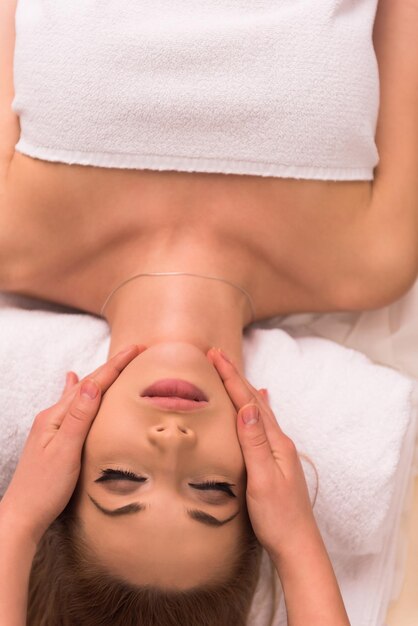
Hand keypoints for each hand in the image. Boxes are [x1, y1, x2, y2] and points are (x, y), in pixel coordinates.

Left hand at [0, 344, 144, 545]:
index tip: (136, 349)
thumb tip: (90, 382)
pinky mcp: (55, 438)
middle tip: (134, 351)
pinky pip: (72, 407)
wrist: (23, 516)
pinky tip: (72, 382)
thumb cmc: (44, 489)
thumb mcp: (65, 452)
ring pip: (81, 394)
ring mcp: (52, 427)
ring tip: (113, 363)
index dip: (115, 365)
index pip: (92, 384)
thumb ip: (79, 418)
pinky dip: (79, 392)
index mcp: (56, 417)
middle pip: (87, 384)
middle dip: (111, 367)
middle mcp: (52, 417)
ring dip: (99, 377)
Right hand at [207, 347, 318, 561]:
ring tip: (232, 371)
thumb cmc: (278, 518)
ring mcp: (278, 451)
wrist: (297, 546)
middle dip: (234, 376)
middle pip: (254, 400)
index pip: (248, 401)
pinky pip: (261, 425)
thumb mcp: (263, 480)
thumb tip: (248, 406)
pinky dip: (255, 408)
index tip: (215, 355)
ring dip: (242, 388)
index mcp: (275, 442)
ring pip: (257, 410)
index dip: (231, 377)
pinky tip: (258, 404)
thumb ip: (255, 443)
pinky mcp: (274, 461)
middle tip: (217, 354)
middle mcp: (278, 441)